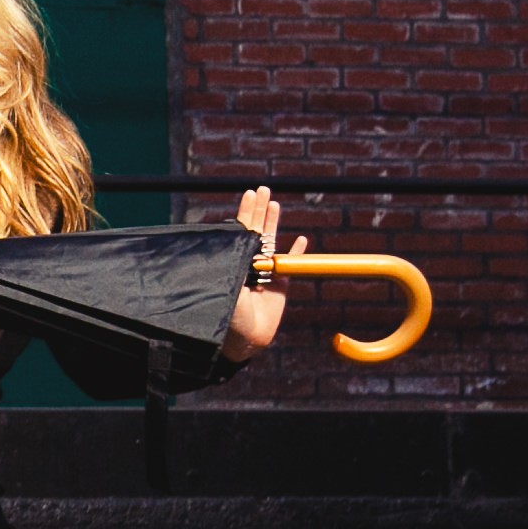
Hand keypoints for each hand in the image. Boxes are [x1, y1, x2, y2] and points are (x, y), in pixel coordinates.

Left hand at [222, 184, 303, 360]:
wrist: (243, 340)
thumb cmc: (228, 313)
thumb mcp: (226, 284)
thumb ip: (233, 262)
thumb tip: (235, 236)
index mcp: (232, 262)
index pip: (240, 232)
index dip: (246, 213)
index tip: (249, 194)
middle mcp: (248, 265)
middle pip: (256, 231)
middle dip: (258, 210)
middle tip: (261, 189)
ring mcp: (265, 275)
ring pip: (272, 243)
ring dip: (273, 223)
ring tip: (273, 203)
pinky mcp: (280, 288)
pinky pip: (292, 267)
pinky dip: (298, 253)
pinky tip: (301, 239)